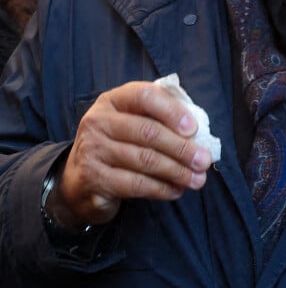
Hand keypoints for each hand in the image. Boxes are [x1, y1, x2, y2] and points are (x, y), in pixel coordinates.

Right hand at [50, 81, 212, 227]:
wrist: (78, 180)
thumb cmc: (117, 145)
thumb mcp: (131, 122)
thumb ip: (158, 118)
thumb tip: (197, 132)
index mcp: (112, 100)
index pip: (144, 96)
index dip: (172, 111)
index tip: (194, 129)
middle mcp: (98, 121)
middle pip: (148, 132)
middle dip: (182, 148)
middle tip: (204, 161)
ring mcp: (93, 150)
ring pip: (145, 160)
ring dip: (177, 171)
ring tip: (197, 179)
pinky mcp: (94, 178)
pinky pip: (136, 184)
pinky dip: (161, 188)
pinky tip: (176, 190)